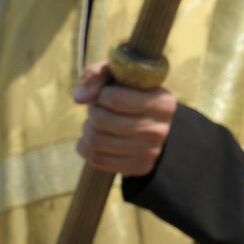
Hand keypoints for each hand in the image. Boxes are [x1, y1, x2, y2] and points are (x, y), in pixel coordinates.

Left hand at [74, 61, 175, 176]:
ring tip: (97, 123)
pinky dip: (85, 147)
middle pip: (102, 120)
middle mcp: (160, 129)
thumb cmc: (132, 94)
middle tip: (99, 109)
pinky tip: (95, 138)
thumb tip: (80, 98)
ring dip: (88, 129)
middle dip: (93, 111)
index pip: (114, 99)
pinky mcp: (139, 167)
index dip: (101, 94)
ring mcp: (150, 151)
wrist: (153, 123)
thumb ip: (97, 76)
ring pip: (96, 140)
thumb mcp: (119, 76)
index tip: (106, 94)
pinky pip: (96, 159)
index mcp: (163, 103)